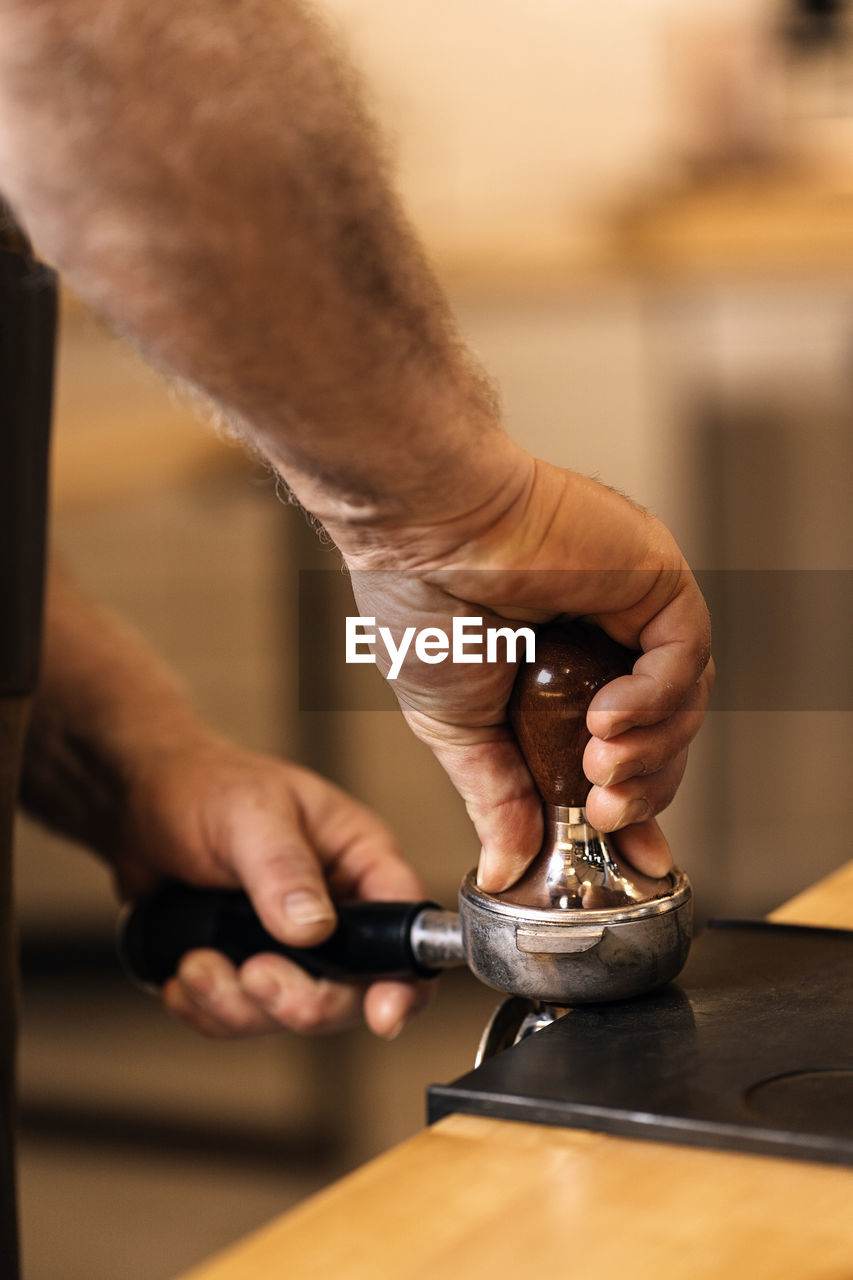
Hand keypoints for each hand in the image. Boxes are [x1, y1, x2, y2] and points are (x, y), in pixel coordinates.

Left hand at [113, 735, 433, 1038]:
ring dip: (239, 1006)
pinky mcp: (251, 970)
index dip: (404, 979)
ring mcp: (295, 948)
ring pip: (293, 1013)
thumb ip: (282, 868)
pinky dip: (210, 1010)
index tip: (381, 1012)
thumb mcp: (249, 813)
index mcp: (359, 860)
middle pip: (354, 991)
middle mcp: (339, 911)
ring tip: (196, 964)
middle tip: (252, 976)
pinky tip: (184, 973)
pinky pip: (244, 1020)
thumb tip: (314, 926)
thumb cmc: (207, 786)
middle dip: (300, 998)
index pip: (405, 928)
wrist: (143, 804)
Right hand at [343, 450, 712, 892]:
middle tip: (604, 816)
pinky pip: (684, 655)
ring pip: (682, 702)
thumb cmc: (420, 602)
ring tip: (599, 770)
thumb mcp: (457, 729)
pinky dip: (655, 699)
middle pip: (661, 737)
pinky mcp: (653, 577)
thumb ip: (495, 797)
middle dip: (641, 790)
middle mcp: (601, 642)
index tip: (627, 857)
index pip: (617, 755)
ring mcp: (630, 609)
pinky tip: (607, 718)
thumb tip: (505, 867)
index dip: (628, 808)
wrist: (421, 535)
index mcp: (556, 676)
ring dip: (649, 752)